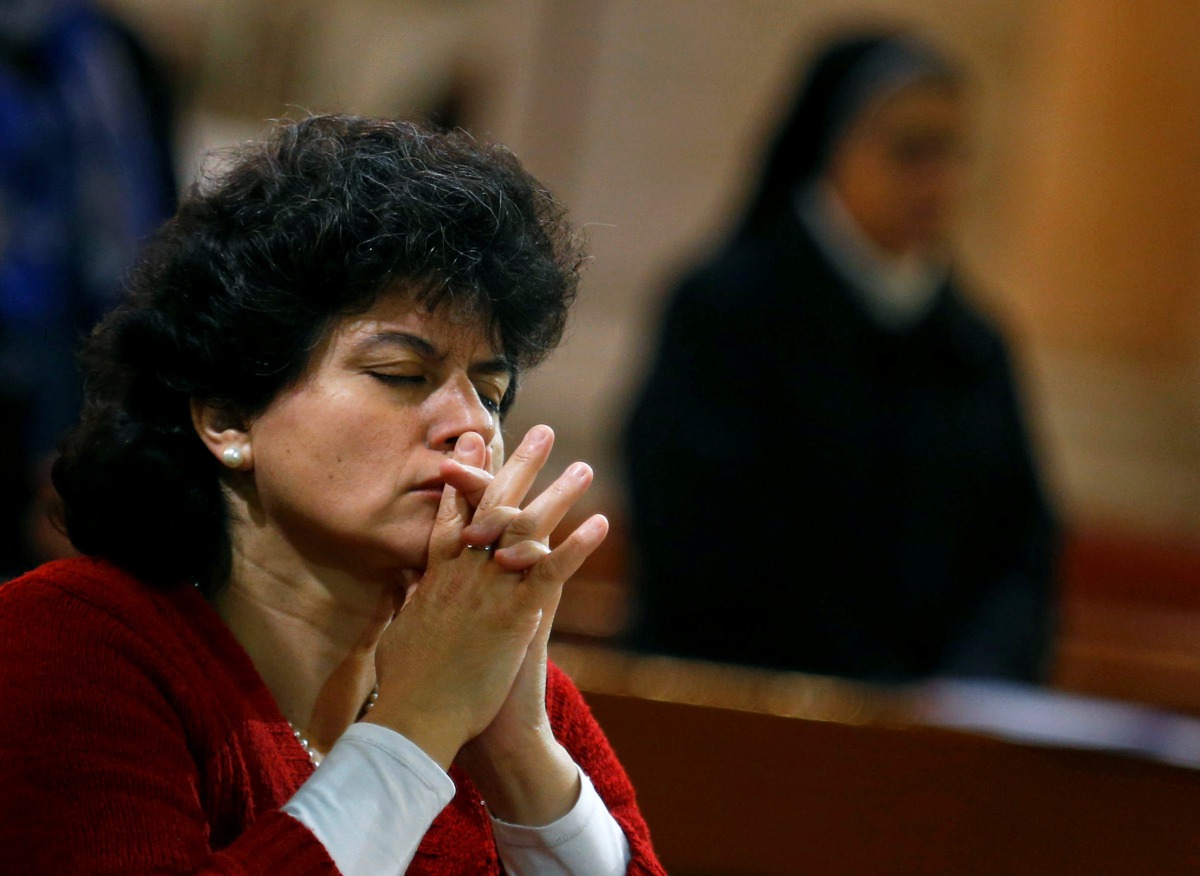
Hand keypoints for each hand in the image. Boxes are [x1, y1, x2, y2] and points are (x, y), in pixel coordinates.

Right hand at [445, 426, 608, 823]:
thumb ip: (409, 602)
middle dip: (519, 465)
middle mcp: (464, 572)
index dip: (467, 473)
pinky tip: (600, 524)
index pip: (454, 511)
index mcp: (435, 575)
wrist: (417, 718)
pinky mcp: (517, 615)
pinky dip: (578, 546)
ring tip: (584, 468)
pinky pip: (553, 571)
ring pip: (528, 529)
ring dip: (560, 494)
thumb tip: (408, 584)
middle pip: (495, 505)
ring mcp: (491, 590)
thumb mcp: (401, 632)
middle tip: (541, 431)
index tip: (476, 440)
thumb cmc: (406, 684)